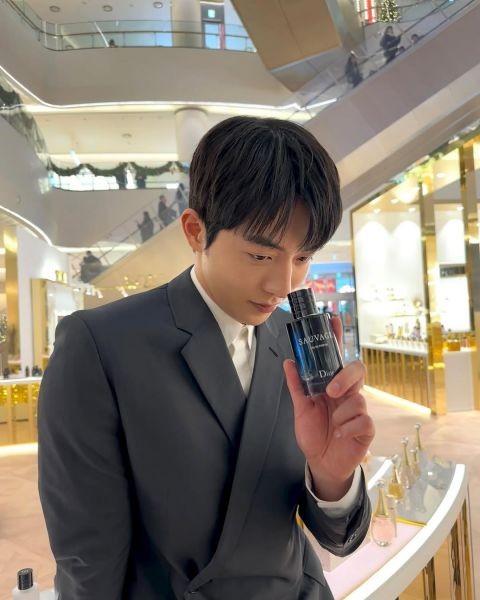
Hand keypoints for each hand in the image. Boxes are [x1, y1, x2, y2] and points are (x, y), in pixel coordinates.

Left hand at [284, 316, 374, 500]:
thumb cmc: (314, 434)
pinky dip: (346, 428)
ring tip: (331, 426)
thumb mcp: (300, 409)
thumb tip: (289, 362)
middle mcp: (348, 393)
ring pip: (358, 399)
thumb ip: (296, 386)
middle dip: (345, 377)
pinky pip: (362, 421)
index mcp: (333, 385)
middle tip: (330, 391)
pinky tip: (339, 435)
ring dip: (340, 414)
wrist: (321, 463)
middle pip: (356, 370)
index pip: (337, 357)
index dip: (337, 337)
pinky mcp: (366, 428)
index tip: (333, 319)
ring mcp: (358, 410)